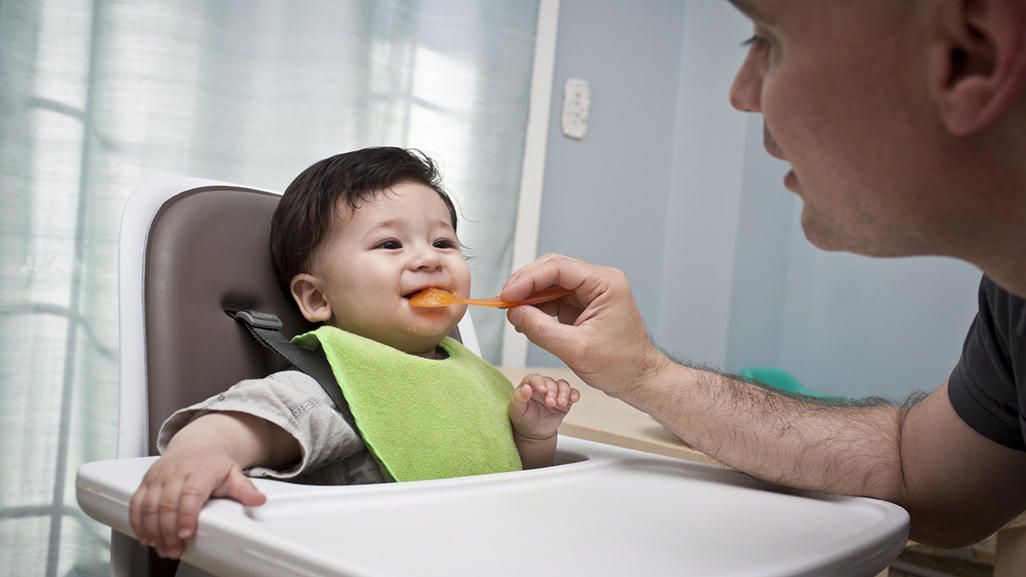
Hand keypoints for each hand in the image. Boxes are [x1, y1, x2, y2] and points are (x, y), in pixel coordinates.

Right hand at [129, 449, 265, 558]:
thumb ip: (245, 490)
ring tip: (161, 548)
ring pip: (149, 506)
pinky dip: (137, 521)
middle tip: (174, 550)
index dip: (185, 516)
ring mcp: (159, 477)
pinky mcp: (146, 481)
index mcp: (200, 472)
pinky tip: (144, 536)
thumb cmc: (213, 462)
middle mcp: (176, 473)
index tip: (185, 534)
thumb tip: (259, 500)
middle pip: (167, 505)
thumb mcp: (233, 473)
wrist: (197, 444)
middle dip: (168, 531)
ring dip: (153, 530)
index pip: (190, 495)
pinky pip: (136, 502)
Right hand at [502, 253, 668, 397]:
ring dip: (529, 295)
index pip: (558, 268)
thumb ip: (541, 329)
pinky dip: (537, 306)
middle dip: (526, 284)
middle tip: (504, 300)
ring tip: (512, 311)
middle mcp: (599, 282)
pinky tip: (526, 317)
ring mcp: (590, 293)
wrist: (638, 379)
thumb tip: (514, 313)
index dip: (528, 279)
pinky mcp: (583, 305)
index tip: (507, 294)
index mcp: (605, 283)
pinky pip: (554, 297)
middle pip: (553, 269)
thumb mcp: (576, 349)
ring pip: (551, 282)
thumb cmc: (621, 365)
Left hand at [509, 373, 579, 439]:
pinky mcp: (565, 401)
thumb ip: (519, 398)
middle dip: (552, 391)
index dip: (539, 382)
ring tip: (562, 403)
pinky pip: (572, 393)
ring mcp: (555, 393)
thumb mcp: (516, 410)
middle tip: (550, 403)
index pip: (535, 379)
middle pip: (550, 382)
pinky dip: (574, 394)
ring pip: (562, 385)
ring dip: (564, 393)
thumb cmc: (523, 419)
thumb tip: (525, 388)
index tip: (542, 390)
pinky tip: (574, 399)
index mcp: (529, 385)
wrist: (533, 433)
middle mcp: (543, 386)